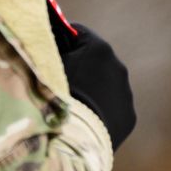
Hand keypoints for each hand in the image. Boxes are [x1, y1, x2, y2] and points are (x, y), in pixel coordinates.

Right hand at [51, 15, 136, 150]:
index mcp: (98, 48)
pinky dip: (99, 109)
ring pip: (104, 84)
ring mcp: (125, 93)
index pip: (77, 32)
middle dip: (78, 65)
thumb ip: (46, 50)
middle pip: (94, 59)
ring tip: (70, 104)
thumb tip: (41, 41)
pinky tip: (83, 119)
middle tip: (57, 80)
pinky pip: (111, 106)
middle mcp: (118, 66)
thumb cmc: (53, 95)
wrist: (73, 139)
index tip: (48, 50)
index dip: (60, 39)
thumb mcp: (43, 65)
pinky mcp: (128, 116)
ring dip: (90, 88)